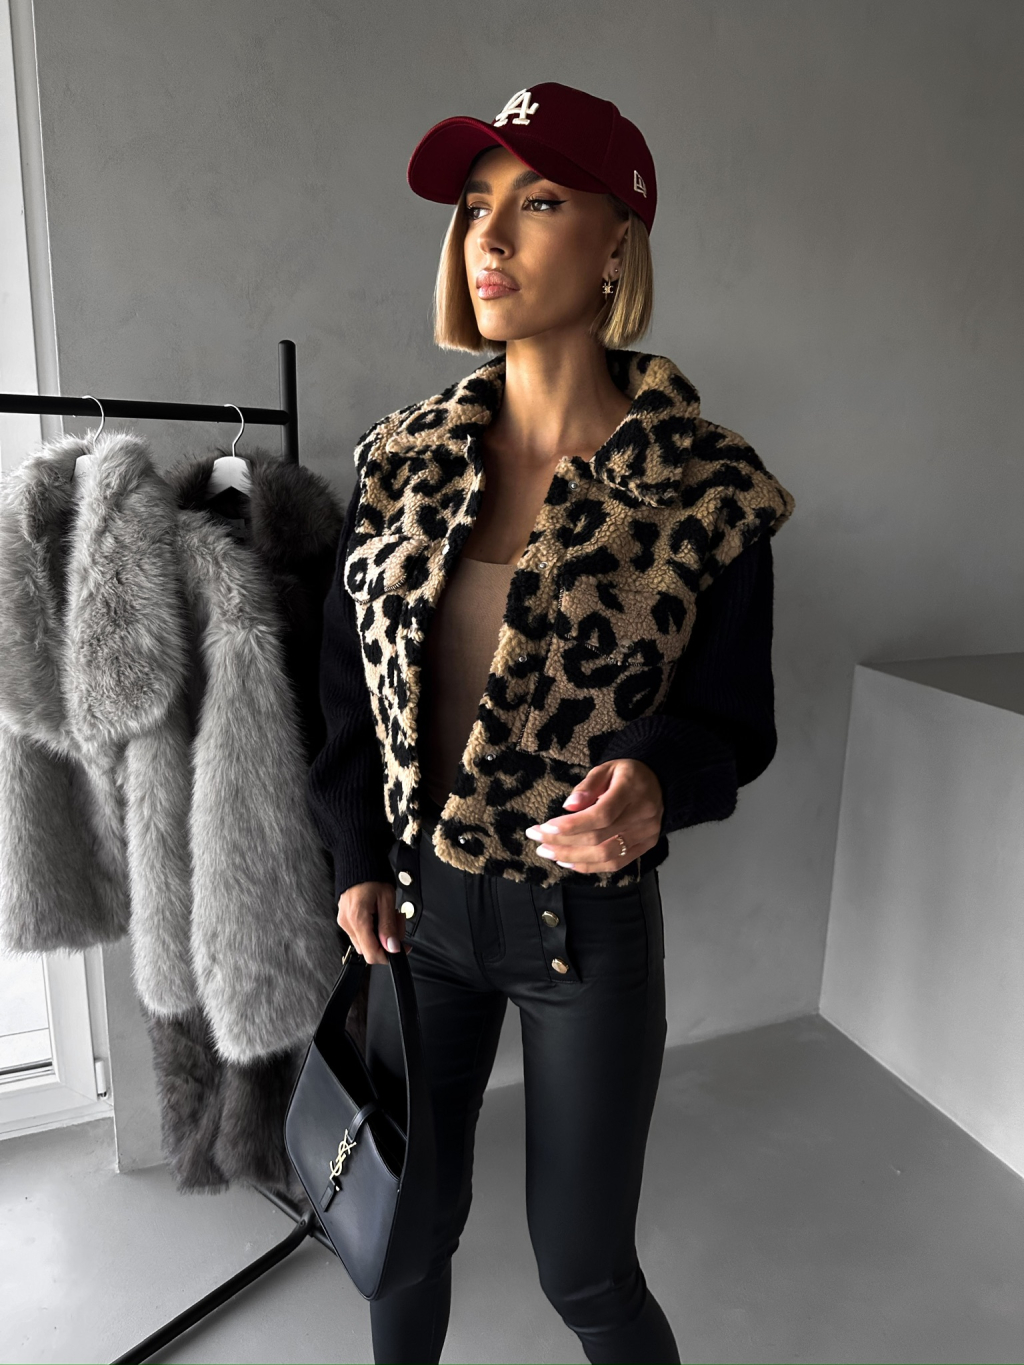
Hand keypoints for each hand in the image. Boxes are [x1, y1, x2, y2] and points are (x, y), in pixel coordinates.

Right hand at [337, 880, 410, 964]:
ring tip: (389, 915)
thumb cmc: (372, 874)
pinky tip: (379, 914)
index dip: (388, 955)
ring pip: (365, 942)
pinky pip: (361, 932)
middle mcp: (347, 923)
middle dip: (387, 941)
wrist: (358, 860)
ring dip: (381, 933)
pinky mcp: (345, 918)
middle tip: (397, 922)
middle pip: (369, 949)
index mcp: (357, 919)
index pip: (371, 954)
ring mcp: (344, 921)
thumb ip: (389, 926)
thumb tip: (393, 948)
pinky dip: (373, 927)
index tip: (401, 948)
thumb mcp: (387, 899)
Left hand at [524, 759, 663, 872]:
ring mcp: (646, 833)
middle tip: (538, 841)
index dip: (572, 825)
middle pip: (599, 837)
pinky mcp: (646, 846)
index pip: (602, 814)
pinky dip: (590, 866)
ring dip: (573, 858)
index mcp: (632, 790)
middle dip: (564, 842)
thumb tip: (568, 806)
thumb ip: (587, 786)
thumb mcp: (606, 768)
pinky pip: (616, 863)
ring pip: (606, 855)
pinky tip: (569, 863)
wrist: (660, 782)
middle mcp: (642, 814)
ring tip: (549, 853)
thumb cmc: (627, 774)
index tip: (545, 827)